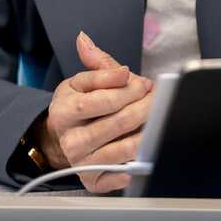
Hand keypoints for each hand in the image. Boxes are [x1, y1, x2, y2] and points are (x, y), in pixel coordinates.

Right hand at [38, 31, 153, 192]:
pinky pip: (120, 175)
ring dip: (148, 131)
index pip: (102, 99)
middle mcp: (70, 140)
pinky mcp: (92, 181)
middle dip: (145, 106)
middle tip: (156, 98)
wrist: (63, 137)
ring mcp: (81, 162)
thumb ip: (96, 64)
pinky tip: (147, 149)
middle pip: (118, 122)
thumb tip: (85, 40)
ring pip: (125, 148)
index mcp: (64, 110)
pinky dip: (138, 163)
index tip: (142, 82)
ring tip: (157, 117)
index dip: (128, 89)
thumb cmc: (79, 105)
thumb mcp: (83, 82)